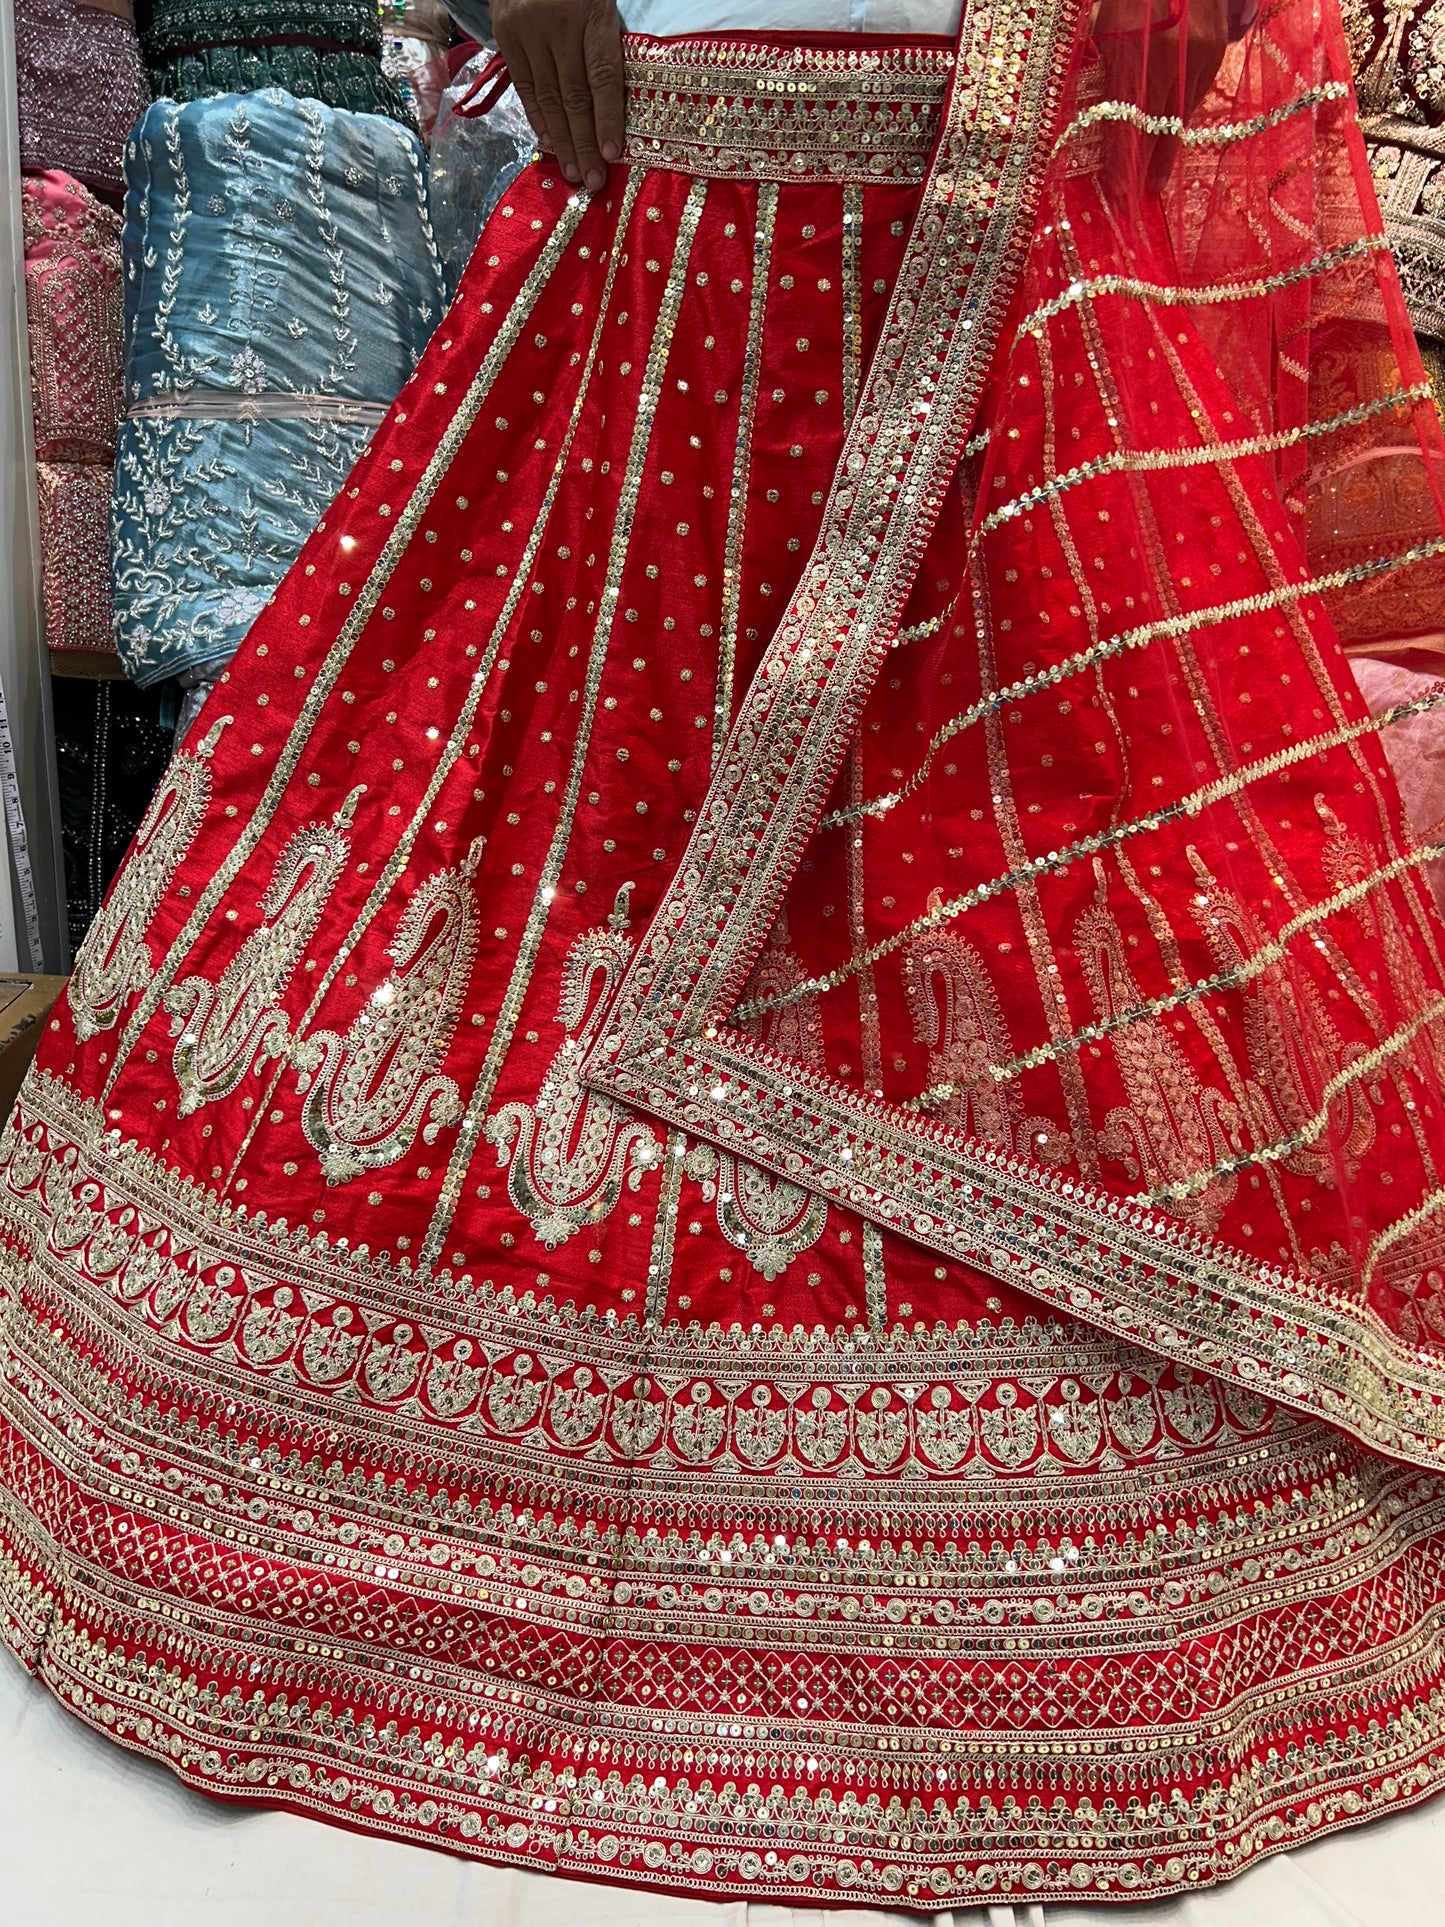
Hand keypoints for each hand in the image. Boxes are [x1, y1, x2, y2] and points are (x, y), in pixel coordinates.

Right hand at [491, 0, 624, 191]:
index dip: (608, 118)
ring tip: (574, 173)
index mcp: (592, 12)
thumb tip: (615, 108)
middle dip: (584, 142)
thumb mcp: (601, 3)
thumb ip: (606, 45)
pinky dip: (538, 119)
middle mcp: (558, 24)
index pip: (602, 76)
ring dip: (562, 140)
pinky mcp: (507, 36)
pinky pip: (524, 87)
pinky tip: (549, 144)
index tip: (613, 153)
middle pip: (574, 95)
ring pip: (548, 97)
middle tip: (593, 180)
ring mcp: (529, 31)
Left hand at [1093, 0, 1230, 195]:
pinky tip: (1171, 131)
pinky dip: (1181, 113)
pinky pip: (1197, 92)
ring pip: (1182, 111)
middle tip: (1142, 196)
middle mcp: (1176, 58)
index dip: (1124, 159)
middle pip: (1161, 126)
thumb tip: (1090, 113)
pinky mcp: (1217, 46)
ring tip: (1157, 175)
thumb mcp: (1103, 24)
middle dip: (1149, 164)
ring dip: (1168, 143)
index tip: (1117, 189)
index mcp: (1142, 54)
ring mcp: (1202, 53)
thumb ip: (1100, 67)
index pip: (1130, 123)